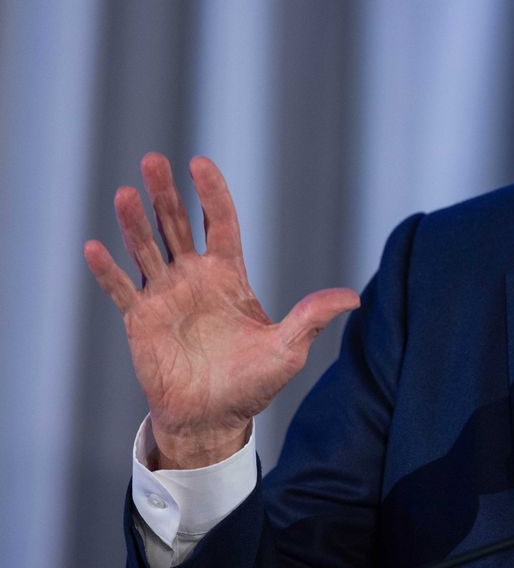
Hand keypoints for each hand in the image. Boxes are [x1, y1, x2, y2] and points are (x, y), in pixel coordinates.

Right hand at [84, 154, 359, 468]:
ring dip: (134, 222)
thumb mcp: (288, 348)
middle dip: (166, 194)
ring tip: (124, 193)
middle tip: (153, 160)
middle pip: (177, 225)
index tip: (199, 164)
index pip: (220, 223)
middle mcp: (194, 278)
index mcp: (228, 275)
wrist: (214, 419)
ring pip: (147, 249)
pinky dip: (107, 271)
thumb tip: (354, 298)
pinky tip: (94, 247)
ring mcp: (165, 297)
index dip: (211, 194)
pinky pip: (121, 290)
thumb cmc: (253, 383)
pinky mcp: (140, 321)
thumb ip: (313, 317)